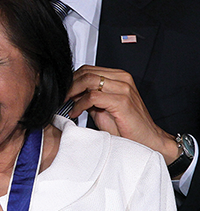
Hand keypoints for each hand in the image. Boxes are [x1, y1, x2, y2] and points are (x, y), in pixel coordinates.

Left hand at [66, 65, 180, 164]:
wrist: (149, 141)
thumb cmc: (128, 127)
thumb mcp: (103, 109)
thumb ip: (89, 98)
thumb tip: (72, 94)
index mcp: (119, 77)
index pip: (88, 69)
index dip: (72, 80)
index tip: (63, 91)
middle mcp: (122, 78)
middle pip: (86, 72)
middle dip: (70, 84)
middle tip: (61, 97)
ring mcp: (123, 88)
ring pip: (89, 80)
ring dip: (73, 92)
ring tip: (66, 103)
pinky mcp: (122, 101)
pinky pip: (93, 97)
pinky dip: (80, 104)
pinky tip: (75, 113)